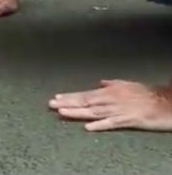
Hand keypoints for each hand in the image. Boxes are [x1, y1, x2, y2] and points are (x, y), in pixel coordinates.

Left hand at [49, 80, 171, 131]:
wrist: (165, 102)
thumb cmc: (147, 93)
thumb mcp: (126, 84)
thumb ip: (111, 84)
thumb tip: (99, 83)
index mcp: (109, 91)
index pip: (85, 94)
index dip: (70, 96)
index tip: (56, 98)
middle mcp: (110, 99)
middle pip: (85, 102)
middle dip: (67, 103)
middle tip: (50, 105)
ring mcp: (118, 110)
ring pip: (93, 112)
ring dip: (77, 113)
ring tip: (61, 113)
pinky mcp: (128, 120)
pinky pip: (111, 123)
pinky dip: (100, 125)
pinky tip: (88, 127)